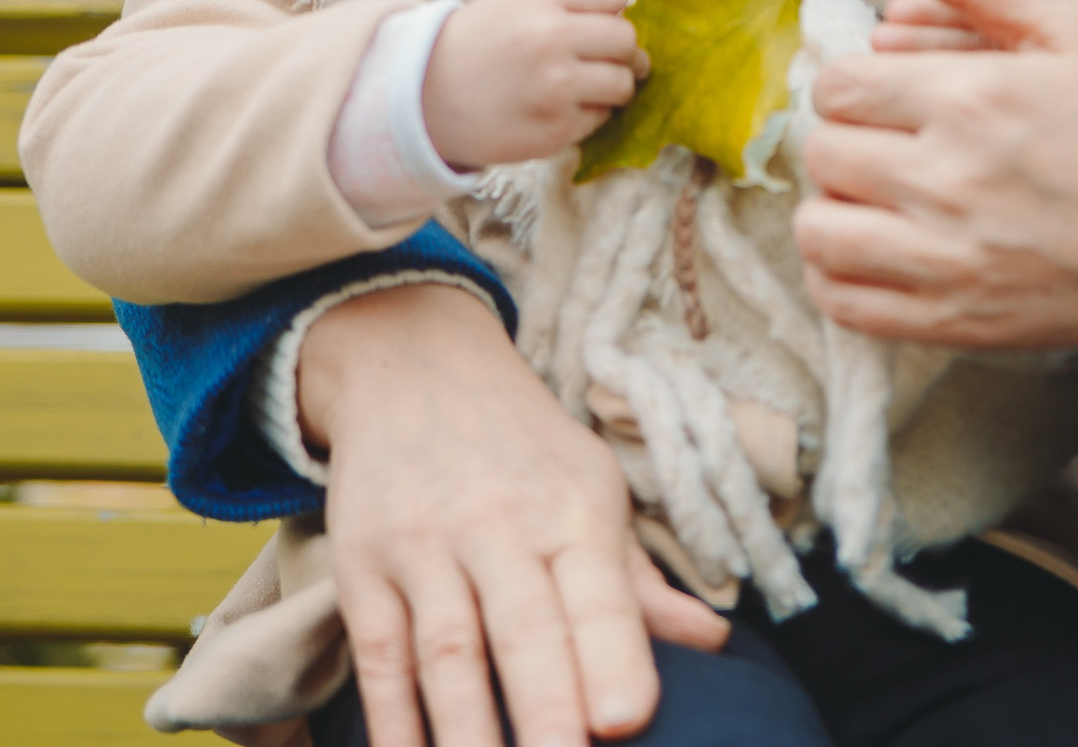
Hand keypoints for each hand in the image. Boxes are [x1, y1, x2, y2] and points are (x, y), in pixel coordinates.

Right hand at [300, 282, 727, 746]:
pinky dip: (391, 721)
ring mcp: (424, 548)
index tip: (626, 721)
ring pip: (445, 653)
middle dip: (545, 709)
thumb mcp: (592, 488)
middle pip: (522, 630)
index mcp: (571, 510)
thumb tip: (714, 642)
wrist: (413, 367)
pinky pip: (379, 656)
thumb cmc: (523, 447)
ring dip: (466, 732)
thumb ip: (640, 580)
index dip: (612, 656)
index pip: (596, 593)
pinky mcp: (363, 568)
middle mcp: (497, 527)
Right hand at [422, 0, 645, 169]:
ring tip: (575, 82)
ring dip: (609, 84)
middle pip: (627, 38)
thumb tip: (632, 11)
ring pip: (623, 82)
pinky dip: (586, 114)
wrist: (426, 97)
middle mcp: (550, 38)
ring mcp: (555, 88)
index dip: (612, 4)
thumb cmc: (482, 42)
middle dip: (615, 48)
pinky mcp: (556, 130)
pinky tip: (553, 106)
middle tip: (590, 55)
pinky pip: (601, 118)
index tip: (597, 16)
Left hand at [795, 0, 1077, 381]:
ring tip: (871, 200)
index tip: (883, 98)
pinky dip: (835, 278)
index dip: (852, 87)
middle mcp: (952, 179)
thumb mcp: (1074, 36)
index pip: (839, 87)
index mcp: (974, 99)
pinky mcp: (950, 321)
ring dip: (831, 210)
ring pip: (817, 230)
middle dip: (844, 142)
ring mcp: (949, 259)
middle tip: (882, 147)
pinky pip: (842, 302)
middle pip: (824, 154)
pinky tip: (872, 253)